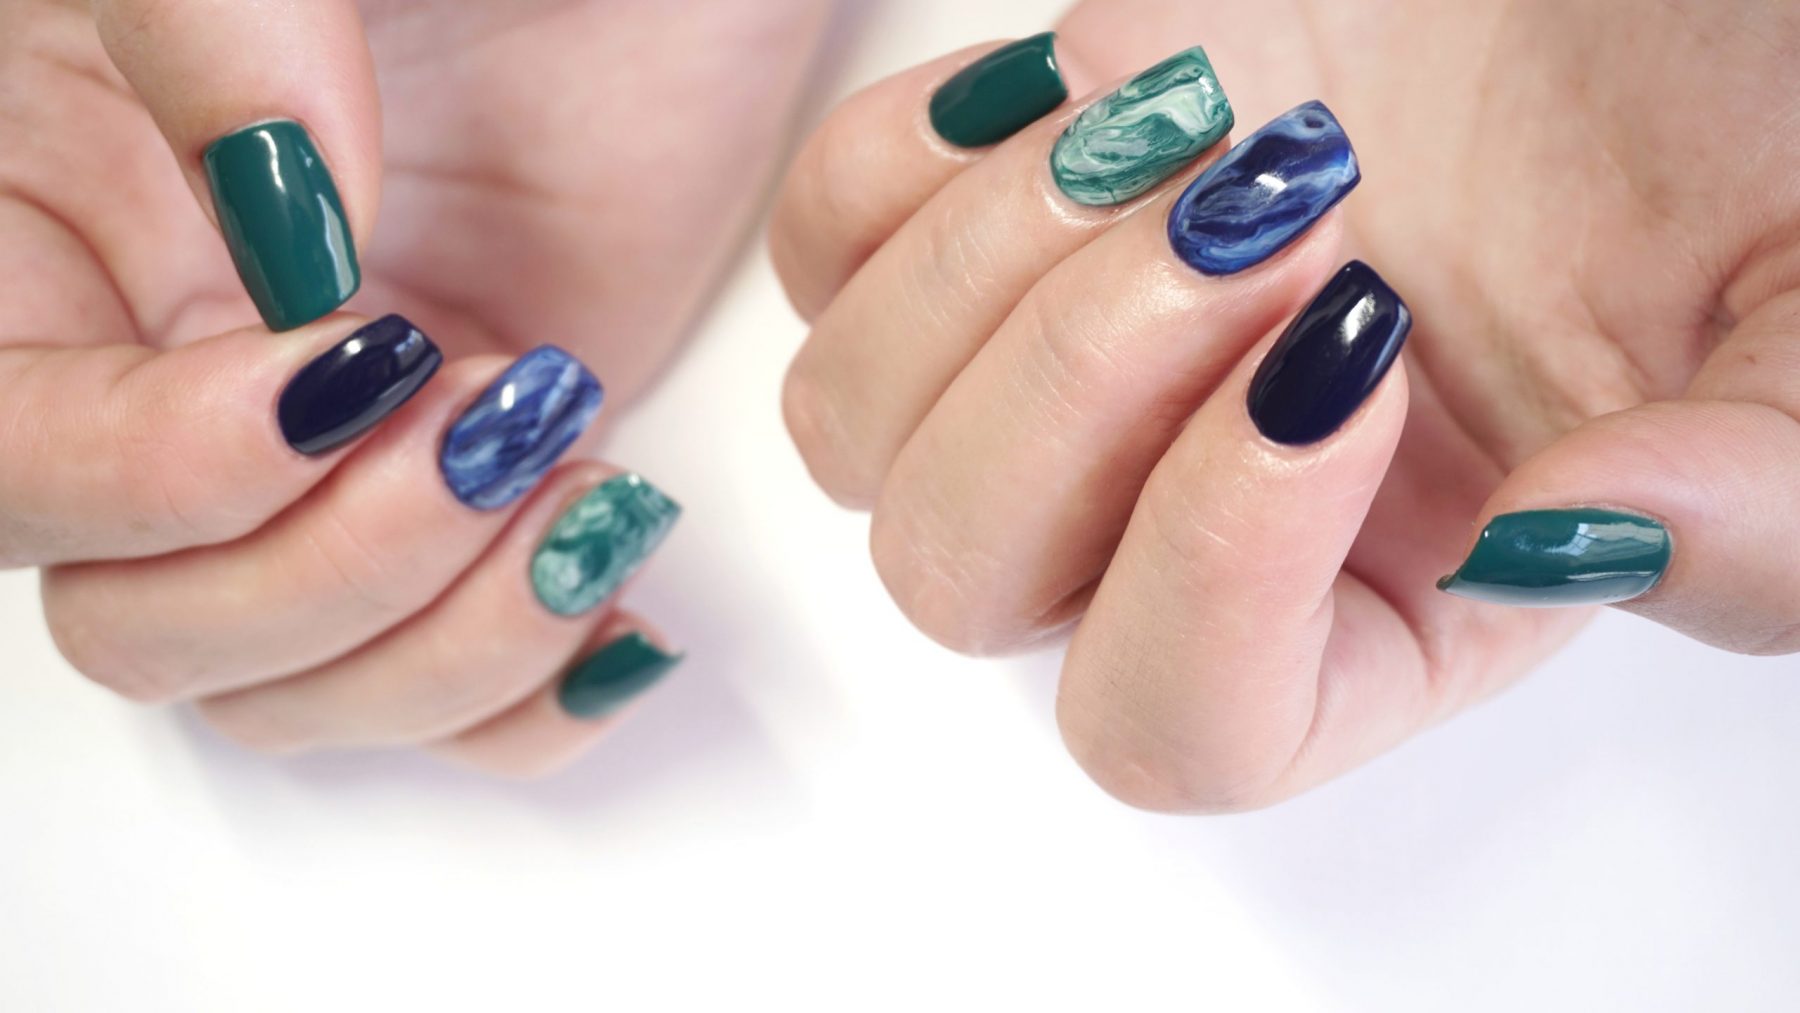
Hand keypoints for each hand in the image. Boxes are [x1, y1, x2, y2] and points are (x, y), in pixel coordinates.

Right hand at [2, 0, 827, 773]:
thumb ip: (219, 42)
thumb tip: (288, 258)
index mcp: (41, 236)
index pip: (11, 461)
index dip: (158, 472)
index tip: (334, 377)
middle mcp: (170, 376)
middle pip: (141, 624)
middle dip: (329, 567)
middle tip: (483, 423)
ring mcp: (333, 460)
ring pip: (295, 688)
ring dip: (446, 637)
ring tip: (577, 474)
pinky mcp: (482, 499)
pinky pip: (454, 684)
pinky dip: (533, 692)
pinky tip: (614, 613)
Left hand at [770, 0, 1799, 810]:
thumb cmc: (1706, 126)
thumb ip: (1764, 497)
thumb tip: (1556, 542)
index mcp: (1372, 608)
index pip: (1181, 727)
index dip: (1218, 567)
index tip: (1357, 345)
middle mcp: (1184, 521)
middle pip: (964, 586)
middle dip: (1083, 382)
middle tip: (1274, 201)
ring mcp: (1065, 379)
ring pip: (856, 439)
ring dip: (988, 269)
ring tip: (1182, 122)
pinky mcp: (984, 233)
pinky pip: (821, 256)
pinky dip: (906, 172)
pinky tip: (1073, 98)